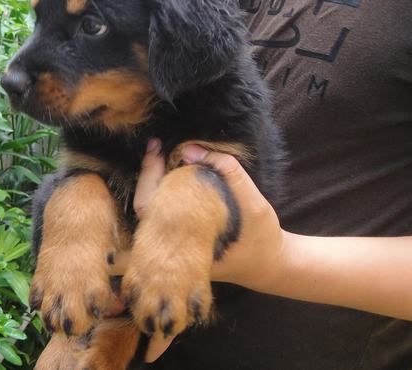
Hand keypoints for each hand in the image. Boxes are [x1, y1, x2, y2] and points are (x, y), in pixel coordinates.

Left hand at [124, 139, 286, 361]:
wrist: (269, 266)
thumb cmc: (261, 236)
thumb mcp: (253, 201)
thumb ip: (227, 172)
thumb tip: (190, 149)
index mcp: (185, 240)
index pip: (150, 203)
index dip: (149, 171)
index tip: (156, 146)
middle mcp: (172, 248)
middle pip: (142, 206)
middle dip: (147, 173)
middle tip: (156, 147)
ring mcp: (172, 248)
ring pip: (147, 211)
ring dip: (152, 182)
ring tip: (162, 156)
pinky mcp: (176, 243)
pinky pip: (158, 214)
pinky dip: (160, 193)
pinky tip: (170, 174)